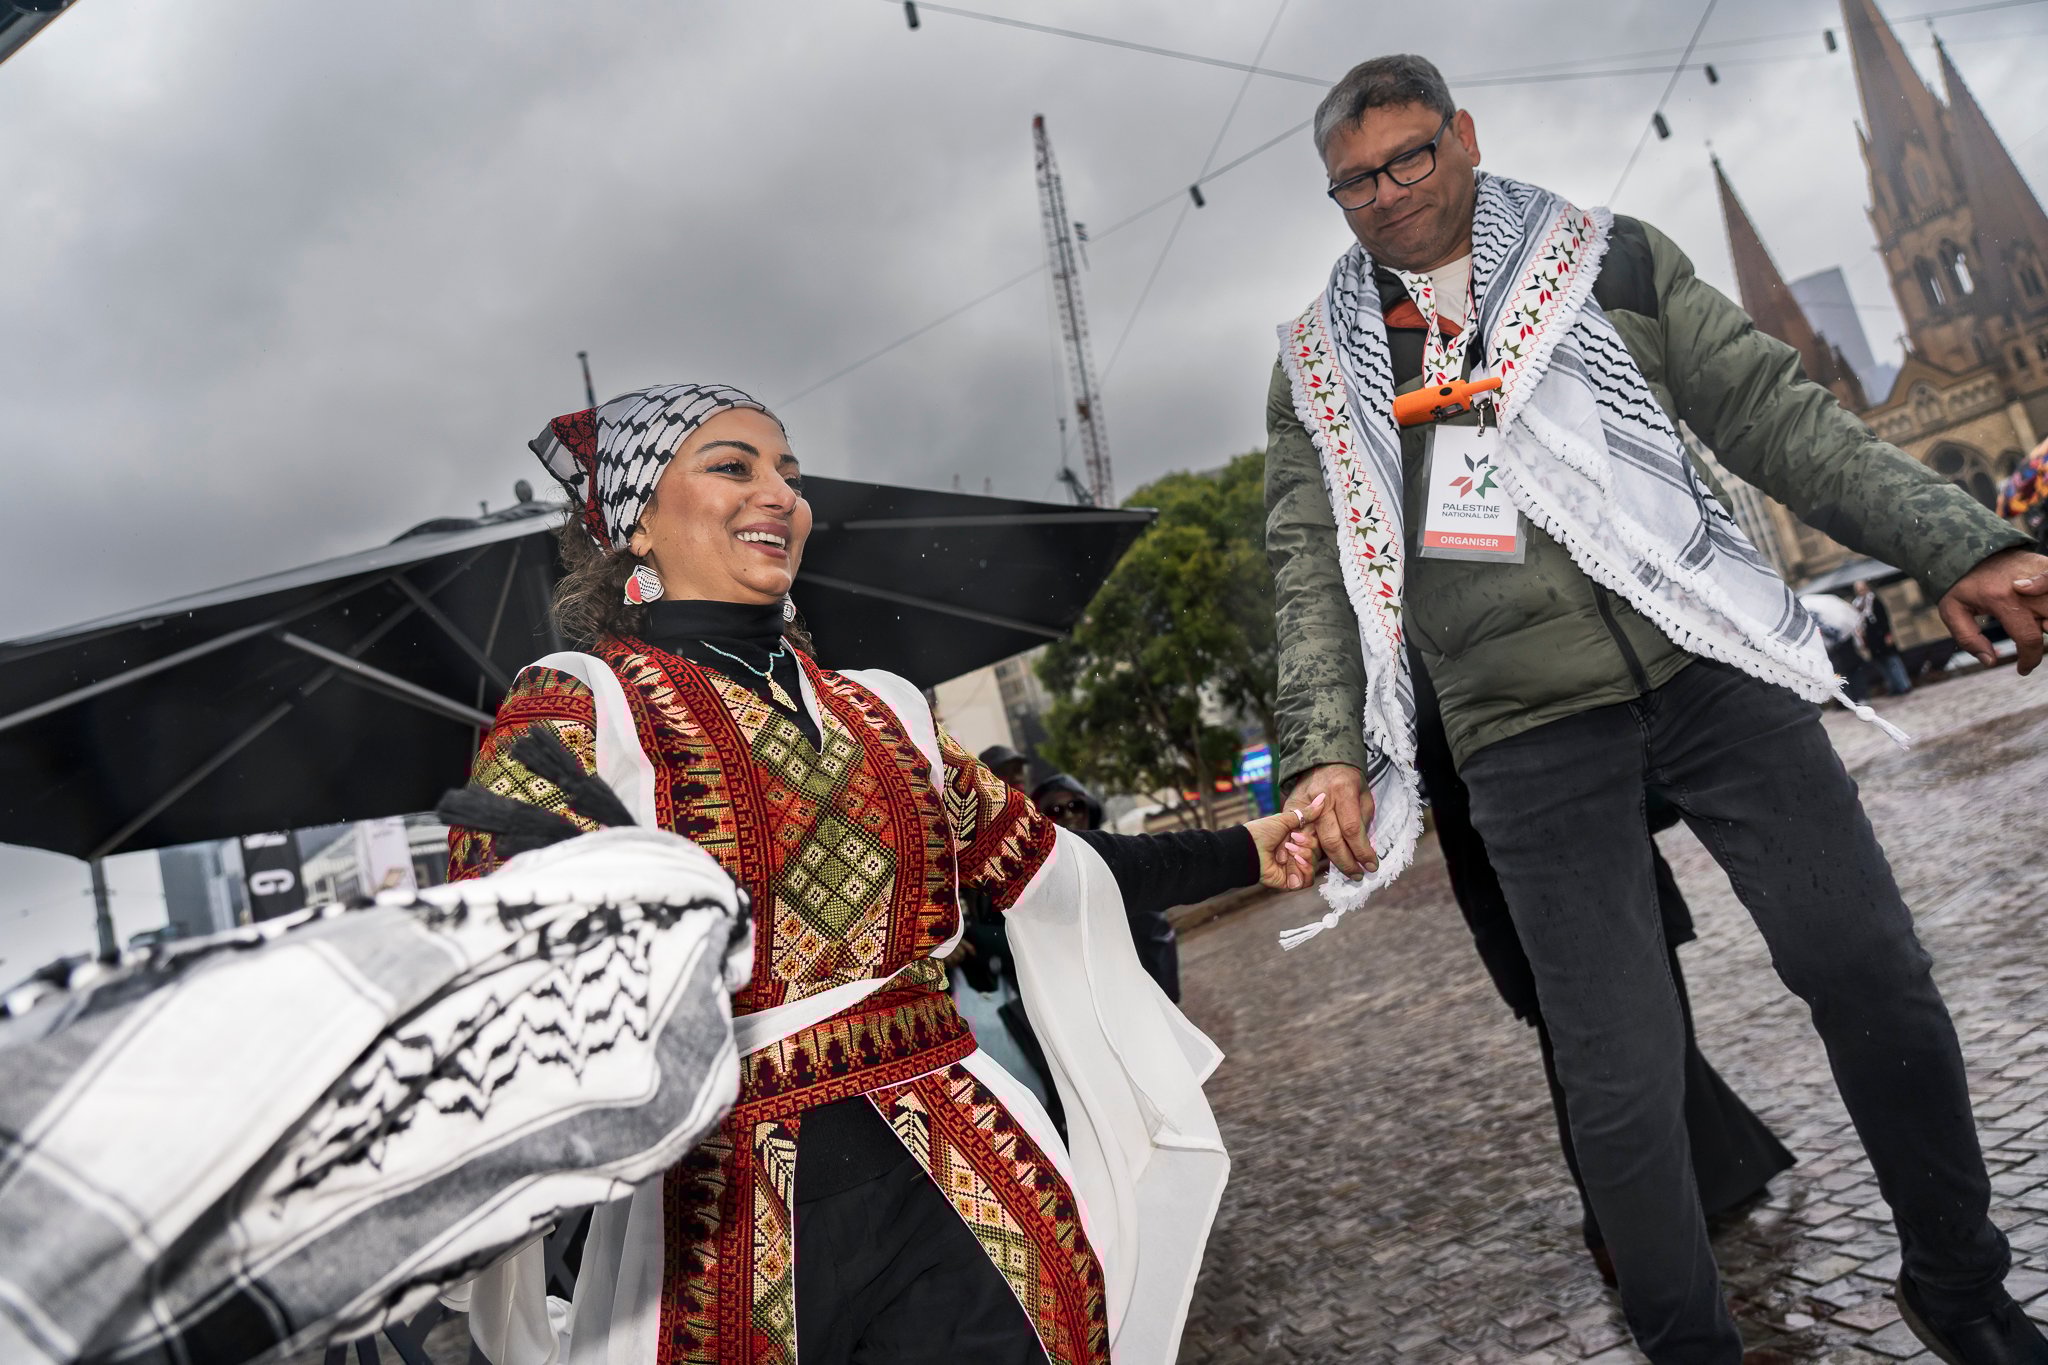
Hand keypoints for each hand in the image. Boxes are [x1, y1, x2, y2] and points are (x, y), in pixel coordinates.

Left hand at [1246, 793, 1324, 891]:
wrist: (1248, 849)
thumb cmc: (1262, 832)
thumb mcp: (1285, 819)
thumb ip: (1306, 813)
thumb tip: (1323, 797)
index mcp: (1297, 840)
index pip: (1317, 840)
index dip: (1312, 837)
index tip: (1298, 833)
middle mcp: (1297, 854)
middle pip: (1317, 853)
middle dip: (1307, 847)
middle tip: (1291, 842)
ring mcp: (1294, 868)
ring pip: (1314, 866)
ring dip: (1305, 858)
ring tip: (1291, 853)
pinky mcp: (1291, 882)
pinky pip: (1307, 881)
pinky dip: (1304, 872)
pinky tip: (1295, 863)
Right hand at [1285, 763, 1377, 877]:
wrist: (1321, 762)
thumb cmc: (1348, 781)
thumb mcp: (1364, 796)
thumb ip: (1363, 822)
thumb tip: (1362, 850)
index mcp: (1343, 791)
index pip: (1352, 829)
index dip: (1362, 851)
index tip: (1371, 866)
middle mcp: (1321, 799)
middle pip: (1330, 840)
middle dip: (1345, 862)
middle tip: (1357, 874)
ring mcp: (1302, 805)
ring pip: (1311, 843)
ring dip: (1324, 863)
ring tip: (1335, 873)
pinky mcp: (1290, 811)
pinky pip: (1297, 838)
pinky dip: (1305, 854)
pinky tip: (1314, 866)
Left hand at [1937, 548, 2047, 673]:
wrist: (1967, 545)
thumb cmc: (1960, 581)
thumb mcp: (1952, 610)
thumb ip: (1968, 638)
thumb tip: (1990, 661)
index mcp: (2001, 600)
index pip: (2029, 638)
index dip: (2030, 659)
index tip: (2023, 669)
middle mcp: (2025, 587)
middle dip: (2046, 638)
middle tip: (2031, 639)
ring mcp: (2039, 574)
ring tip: (2037, 623)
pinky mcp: (2045, 565)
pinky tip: (2042, 608)